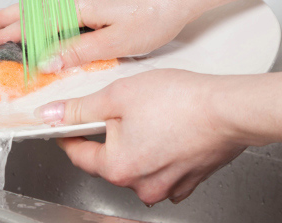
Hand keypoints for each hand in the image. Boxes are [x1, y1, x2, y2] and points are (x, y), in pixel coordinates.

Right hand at [0, 0, 200, 69]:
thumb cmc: (156, 13)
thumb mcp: (116, 42)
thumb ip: (77, 51)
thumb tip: (44, 61)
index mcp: (78, 4)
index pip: (31, 24)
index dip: (4, 37)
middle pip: (27, 8)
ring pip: (39, 3)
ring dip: (14, 13)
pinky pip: (54, 2)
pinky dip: (35, 11)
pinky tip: (34, 18)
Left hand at [36, 69, 245, 204]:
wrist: (229, 109)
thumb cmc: (180, 101)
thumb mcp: (117, 95)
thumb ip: (80, 109)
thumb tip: (52, 115)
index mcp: (118, 167)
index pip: (78, 153)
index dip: (68, 133)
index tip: (65, 122)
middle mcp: (141, 185)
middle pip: (108, 160)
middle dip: (107, 135)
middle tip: (117, 107)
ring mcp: (167, 186)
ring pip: (136, 164)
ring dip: (134, 143)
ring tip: (148, 115)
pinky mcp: (188, 181)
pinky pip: (162, 169)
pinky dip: (159, 152)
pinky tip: (166, 131)